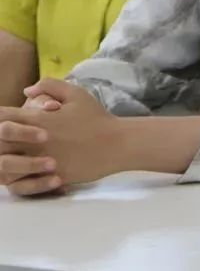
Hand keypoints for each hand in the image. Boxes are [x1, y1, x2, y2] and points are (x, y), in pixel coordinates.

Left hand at [0, 80, 119, 195]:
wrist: (117, 144)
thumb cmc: (97, 118)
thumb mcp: (76, 93)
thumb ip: (49, 86)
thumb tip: (26, 91)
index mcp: (37, 119)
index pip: (1, 117)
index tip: (2, 121)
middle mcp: (34, 141)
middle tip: (3, 142)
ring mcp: (40, 161)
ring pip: (4, 167)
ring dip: (3, 163)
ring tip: (11, 160)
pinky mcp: (48, 177)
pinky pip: (21, 184)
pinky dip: (16, 180)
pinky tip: (22, 175)